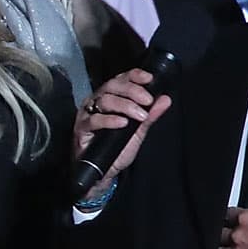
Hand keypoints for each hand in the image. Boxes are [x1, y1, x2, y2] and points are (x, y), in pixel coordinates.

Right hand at [72, 68, 172, 201]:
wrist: (104, 172)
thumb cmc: (118, 149)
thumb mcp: (138, 131)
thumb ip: (150, 115)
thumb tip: (165, 99)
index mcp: (111, 97)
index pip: (121, 79)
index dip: (134, 76)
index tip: (149, 79)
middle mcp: (97, 101)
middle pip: (113, 85)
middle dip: (133, 90)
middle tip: (148, 101)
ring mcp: (88, 113)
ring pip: (105, 100)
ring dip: (126, 105)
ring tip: (140, 116)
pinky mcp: (81, 128)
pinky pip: (94, 120)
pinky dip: (110, 120)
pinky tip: (122, 123)